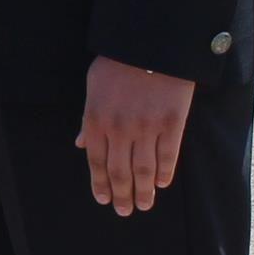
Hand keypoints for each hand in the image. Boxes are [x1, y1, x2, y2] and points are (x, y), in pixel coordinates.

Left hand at [75, 58, 192, 216]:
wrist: (151, 43)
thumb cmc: (118, 62)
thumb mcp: (93, 87)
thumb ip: (88, 119)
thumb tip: (82, 144)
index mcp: (97, 119)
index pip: (97, 161)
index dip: (100, 184)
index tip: (103, 199)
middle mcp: (120, 128)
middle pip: (120, 172)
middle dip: (122, 195)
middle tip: (125, 211)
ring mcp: (147, 127)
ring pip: (144, 169)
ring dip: (144, 191)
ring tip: (145, 205)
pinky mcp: (172, 123)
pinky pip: (168, 156)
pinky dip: (164, 173)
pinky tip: (163, 183)